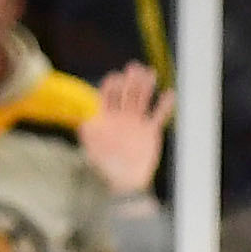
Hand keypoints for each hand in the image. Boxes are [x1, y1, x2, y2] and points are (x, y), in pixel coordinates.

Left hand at [81, 62, 165, 198]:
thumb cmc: (106, 167)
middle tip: (134, 68)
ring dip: (146, 86)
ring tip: (150, 74)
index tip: (115, 77)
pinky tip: (169, 94)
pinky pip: (159, 115)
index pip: (108, 95)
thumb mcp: (92, 149)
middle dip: (130, 80)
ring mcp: (137, 122)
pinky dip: (164, 105)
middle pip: (126, 93)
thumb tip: (81, 120)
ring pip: (142, 100)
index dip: (111, 84)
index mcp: (107, 117)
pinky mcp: (151, 131)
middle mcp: (122, 116)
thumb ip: (88, 133)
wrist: (126, 183)